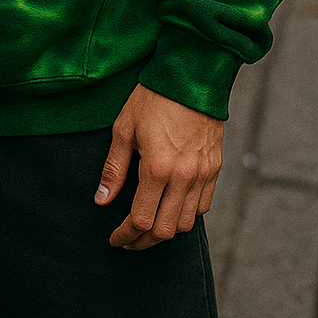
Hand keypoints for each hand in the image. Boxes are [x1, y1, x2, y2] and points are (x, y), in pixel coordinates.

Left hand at [95, 82, 222, 249]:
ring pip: (185, 224)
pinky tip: (171, 208)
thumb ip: (114, 169)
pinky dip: (186, 215)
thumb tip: (102, 200)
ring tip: (148, 226)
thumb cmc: (153, 98)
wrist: (190, 75)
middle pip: (164, 231)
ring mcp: (203, 174)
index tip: (115, 239)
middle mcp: (184, 177)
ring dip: (165, 231)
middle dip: (143, 241)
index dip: (125, 235)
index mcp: (157, 168)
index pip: (141, 220)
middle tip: (129, 239)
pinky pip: (203, 206)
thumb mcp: (124, 129)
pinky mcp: (215, 168)